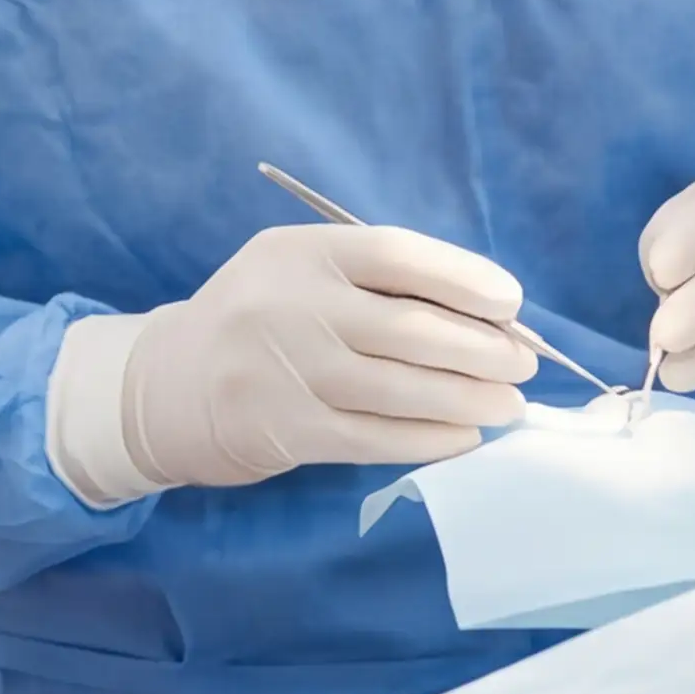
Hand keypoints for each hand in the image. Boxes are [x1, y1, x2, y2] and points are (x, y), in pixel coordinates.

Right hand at [111, 221, 539, 488]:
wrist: (169, 384)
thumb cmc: (261, 320)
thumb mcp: (301, 273)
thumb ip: (376, 281)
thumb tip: (487, 313)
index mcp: (303, 253)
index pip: (397, 255)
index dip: (464, 279)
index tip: (510, 303)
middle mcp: (294, 307)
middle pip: (410, 328)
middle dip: (483, 349)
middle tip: (524, 365)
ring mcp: (289, 372)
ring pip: (402, 389)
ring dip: (469, 400)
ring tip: (509, 405)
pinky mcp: (288, 431)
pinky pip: (377, 438)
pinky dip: (431, 440)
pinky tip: (465, 438)